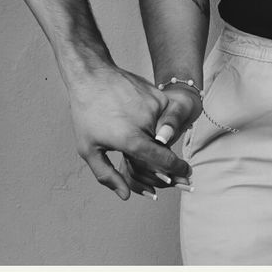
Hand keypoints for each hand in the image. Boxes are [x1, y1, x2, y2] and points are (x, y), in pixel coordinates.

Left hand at [65, 64, 191, 199]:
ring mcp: (154, 106)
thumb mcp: (88, 149)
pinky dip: (152, 119)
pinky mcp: (157, 95)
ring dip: (152, 135)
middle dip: (158, 155)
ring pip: (161, 131)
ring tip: (127, 125)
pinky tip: (131, 112)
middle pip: (162, 148)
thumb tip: (125, 195)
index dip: (176, 171)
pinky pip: (161, 114)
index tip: (184, 175)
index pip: (163, 161)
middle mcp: (147, 123)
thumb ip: (107, 175)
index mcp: (131, 140)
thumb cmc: (87, 114)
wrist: (92, 76)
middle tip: (139, 148)